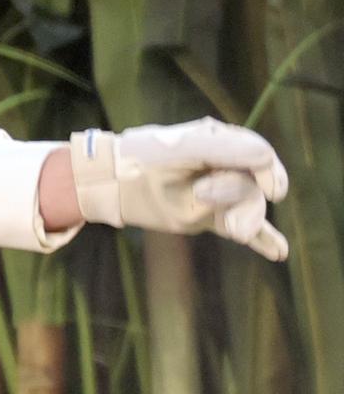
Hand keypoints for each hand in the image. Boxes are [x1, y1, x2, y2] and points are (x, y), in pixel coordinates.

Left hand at [68, 120, 287, 260]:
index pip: (258, 155)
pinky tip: (279, 252)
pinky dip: (263, 239)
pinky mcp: (209, 218)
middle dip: (244, 201)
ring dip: (249, 221)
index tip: (272, 190)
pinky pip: (245, 228)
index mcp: (221, 141)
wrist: (113, 183)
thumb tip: (267, 157)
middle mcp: (225, 166)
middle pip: (254, 186)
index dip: (268, 172)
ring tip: (236, 232)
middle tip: (219, 213)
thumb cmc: (146, 158)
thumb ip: (226, 150)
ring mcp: (219, 194)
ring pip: (249, 208)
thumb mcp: (184, 149)